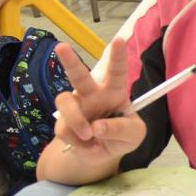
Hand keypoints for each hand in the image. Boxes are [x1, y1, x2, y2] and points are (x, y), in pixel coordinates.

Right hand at [51, 38, 145, 163]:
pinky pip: (65, 130)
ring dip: (76, 121)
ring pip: (64, 102)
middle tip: (61, 46)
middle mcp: (92, 94)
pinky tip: (89, 146)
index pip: (117, 71)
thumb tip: (96, 127)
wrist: (103, 156)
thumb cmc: (122, 136)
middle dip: (70, 61)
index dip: (118, 56)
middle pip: (79, 75)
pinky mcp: (63, 123)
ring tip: (90, 135)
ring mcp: (76, 107)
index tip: (119, 40)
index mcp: (114, 91)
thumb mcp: (133, 134)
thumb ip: (120, 129)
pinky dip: (79, 143)